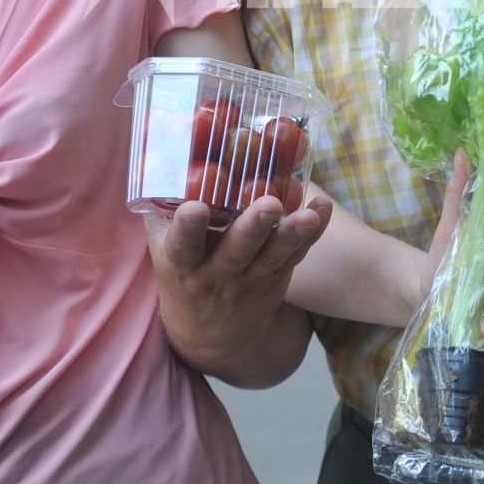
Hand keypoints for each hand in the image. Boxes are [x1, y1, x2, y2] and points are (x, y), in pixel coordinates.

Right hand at [146, 191, 334, 376]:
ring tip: (308, 215)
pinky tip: (324, 209)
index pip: (182, 246)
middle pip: (236, 251)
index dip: (187, 228)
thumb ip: (162, 208)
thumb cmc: (184, 270)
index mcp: (182, 264)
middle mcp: (216, 274)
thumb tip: (160, 152)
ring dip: (292, 234)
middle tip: (268, 204)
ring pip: (272, 256)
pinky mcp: (276, 277)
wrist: (211, 332)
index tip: (194, 208)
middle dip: (252, 228)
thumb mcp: (163, 249)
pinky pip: (295, 254)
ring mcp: (250, 279)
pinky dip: (312, 233)